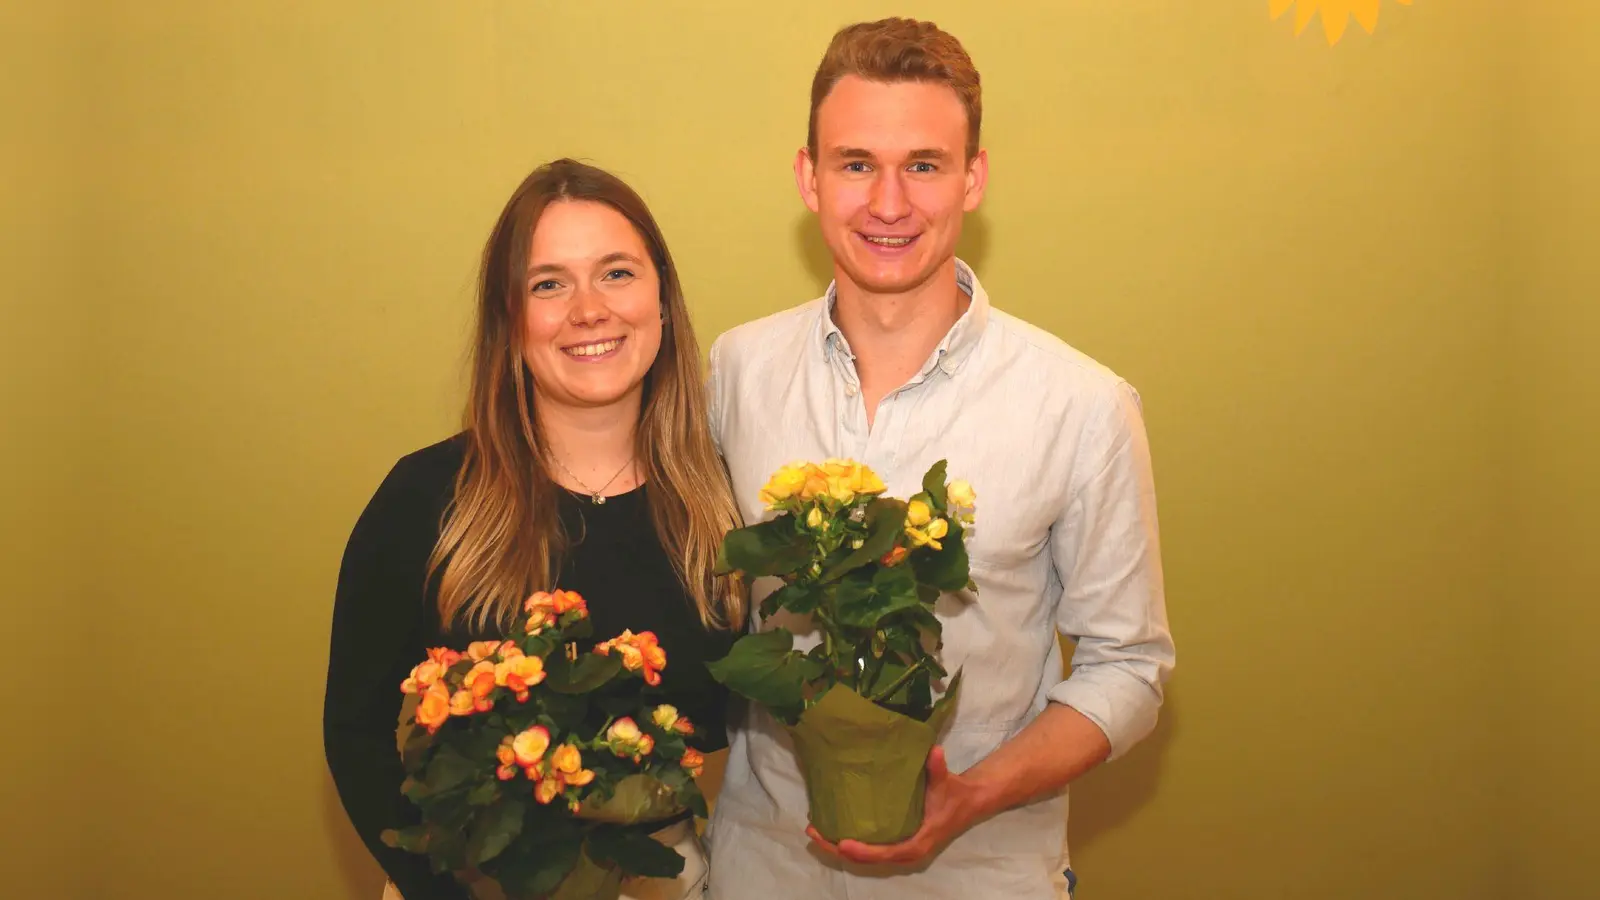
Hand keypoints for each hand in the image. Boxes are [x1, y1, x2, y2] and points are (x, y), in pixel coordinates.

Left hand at [805, 745, 985, 866]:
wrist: (967, 803)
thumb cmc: (954, 794)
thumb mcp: (946, 782)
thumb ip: (937, 768)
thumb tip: (934, 751)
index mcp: (918, 843)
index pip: (887, 853)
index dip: (864, 851)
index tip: (843, 843)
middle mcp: (906, 852)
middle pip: (868, 859)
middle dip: (839, 848)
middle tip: (814, 831)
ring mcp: (899, 849)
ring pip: (865, 856)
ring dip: (838, 846)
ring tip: (815, 829)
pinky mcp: (896, 842)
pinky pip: (869, 848)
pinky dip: (849, 841)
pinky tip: (832, 827)